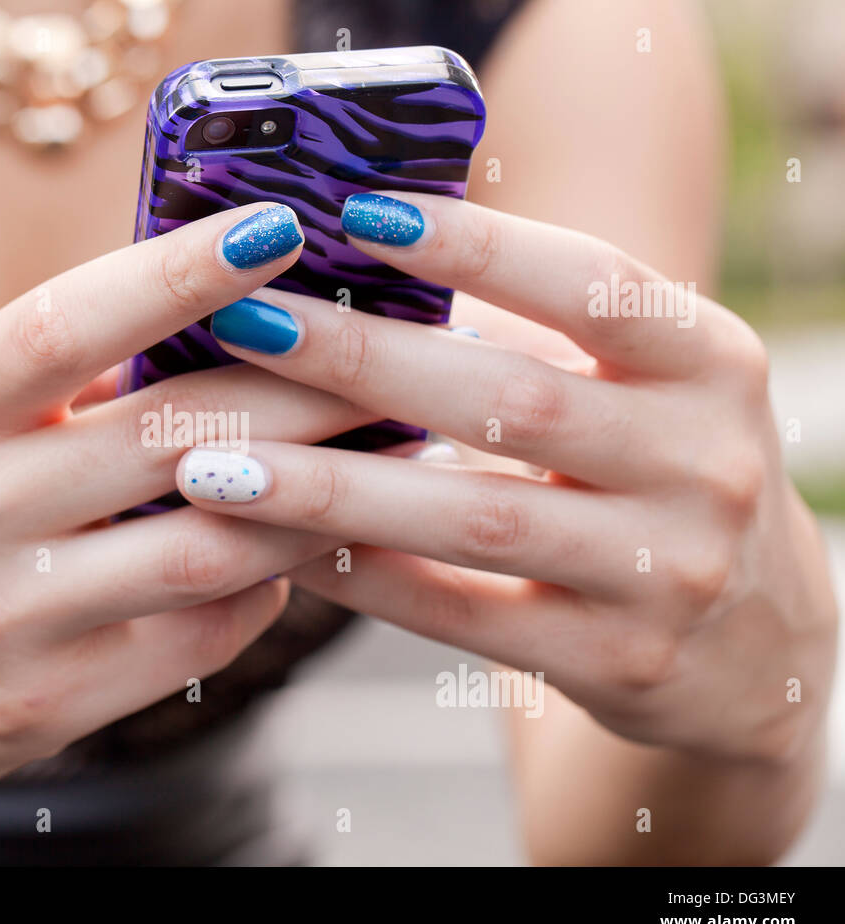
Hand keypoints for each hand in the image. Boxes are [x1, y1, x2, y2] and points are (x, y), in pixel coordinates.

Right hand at [0, 203, 364, 807]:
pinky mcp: (38, 710)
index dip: (180, 272)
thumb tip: (204, 330)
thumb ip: (40, 378)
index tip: (279, 228)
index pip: (64, 324)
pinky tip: (292, 553)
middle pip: (170, 441)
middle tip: (390, 357)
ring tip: (381, 455)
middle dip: (305, 394)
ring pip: (205, 550)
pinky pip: (193, 642)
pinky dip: (261, 590)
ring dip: (311, 500)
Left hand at [177, 191, 837, 763]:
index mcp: (711, 362)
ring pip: (475, 520)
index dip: (475, 246)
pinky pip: (462, 616)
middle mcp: (707, 462)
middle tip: (244, 323)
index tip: (354, 212)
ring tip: (217, 463)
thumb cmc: (656, 475)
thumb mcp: (641, 387)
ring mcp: (667, 571)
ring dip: (333, 489)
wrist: (756, 646)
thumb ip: (532, 337)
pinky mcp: (617, 661)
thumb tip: (357, 271)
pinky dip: (364, 577)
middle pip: (514, 399)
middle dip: (362, 359)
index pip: (592, 283)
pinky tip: (278, 550)